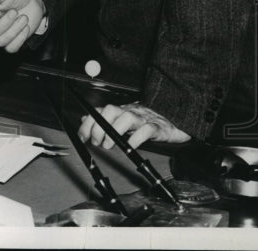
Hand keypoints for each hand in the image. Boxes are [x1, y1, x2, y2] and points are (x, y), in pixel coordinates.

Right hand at [0, 0, 46, 51]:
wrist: (32, 0)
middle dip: (4, 23)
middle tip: (14, 11)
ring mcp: (1, 35)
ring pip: (1, 41)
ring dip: (14, 29)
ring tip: (23, 17)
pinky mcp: (12, 42)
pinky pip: (11, 48)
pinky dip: (20, 38)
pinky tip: (25, 26)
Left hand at [77, 102, 191, 149]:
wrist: (175, 122)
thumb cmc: (147, 122)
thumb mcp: (123, 120)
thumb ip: (103, 119)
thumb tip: (84, 119)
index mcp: (121, 110)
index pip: (100, 111)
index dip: (88, 123)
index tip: (82, 136)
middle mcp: (130, 111)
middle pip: (111, 110)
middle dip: (99, 126)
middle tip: (96, 142)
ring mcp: (144, 118)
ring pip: (127, 117)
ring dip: (114, 130)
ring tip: (108, 145)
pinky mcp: (158, 127)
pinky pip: (147, 130)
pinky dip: (136, 138)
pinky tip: (130, 146)